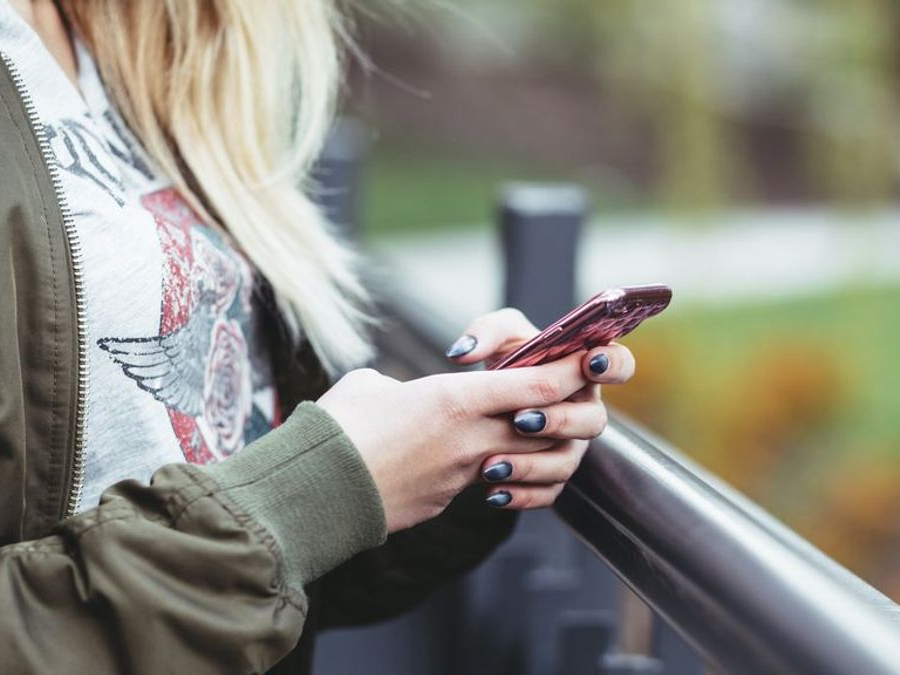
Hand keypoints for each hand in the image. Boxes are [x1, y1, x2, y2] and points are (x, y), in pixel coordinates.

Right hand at [317, 351, 589, 532]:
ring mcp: (462, 476)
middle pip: (545, 425)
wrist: (314, 493)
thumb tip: (402, 395)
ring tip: (522, 431)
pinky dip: (497, 472)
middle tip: (562, 395)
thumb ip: (403, 385)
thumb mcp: (371, 386)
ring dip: (534, 447)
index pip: (537, 385)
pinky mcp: (447, 501)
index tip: (584, 359)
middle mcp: (470, 439)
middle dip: (563, 410)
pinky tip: (482, 464)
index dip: (569, 372)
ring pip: (525, 459)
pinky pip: (489, 484)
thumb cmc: (336, 428)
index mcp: (455, 400)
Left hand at [444, 308, 635, 509]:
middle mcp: (584, 411)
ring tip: (492, 464)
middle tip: (521, 419)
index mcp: (583, 371)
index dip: (612, 365)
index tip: (589, 362)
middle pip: (594, 421)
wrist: (483, 405)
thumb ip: (485, 332)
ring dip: (532, 464)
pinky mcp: (552, 476)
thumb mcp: (497, 337)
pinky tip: (493, 492)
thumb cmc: (504, 361)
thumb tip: (464, 353)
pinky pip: (547, 493)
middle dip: (559, 420)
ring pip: (566, 462)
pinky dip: (520, 495)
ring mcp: (571, 446)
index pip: (619, 365)